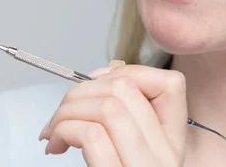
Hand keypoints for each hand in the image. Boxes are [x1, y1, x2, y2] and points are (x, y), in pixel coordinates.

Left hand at [39, 61, 187, 166]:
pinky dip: (63, 131)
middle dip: (80, 90)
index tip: (98, 83)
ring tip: (54, 131)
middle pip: (125, 89)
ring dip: (66, 111)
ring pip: (108, 107)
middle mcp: (165, 156)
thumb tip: (113, 69)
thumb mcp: (131, 148)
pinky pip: (91, 136)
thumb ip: (127, 110)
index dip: (130, 72)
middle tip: (62, 112)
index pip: (172, 83)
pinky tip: (55, 146)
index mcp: (172, 143)